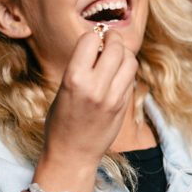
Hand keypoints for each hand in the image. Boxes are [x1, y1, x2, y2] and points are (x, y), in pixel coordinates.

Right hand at [40, 29, 137, 173]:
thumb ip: (81, 67)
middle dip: (113, 39)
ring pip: (130, 60)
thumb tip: (99, 43)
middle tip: (109, 40)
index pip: (90, 39)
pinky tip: (117, 75)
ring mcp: (113, 98)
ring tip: (115, 57)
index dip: (92, 36)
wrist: (72, 154)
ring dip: (124, 54)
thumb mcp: (63, 89)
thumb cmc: (61, 121)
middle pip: (116, 47)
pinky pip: (131, 78)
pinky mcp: (124, 106)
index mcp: (74, 79)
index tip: (92, 40)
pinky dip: (126, 71)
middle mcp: (96, 87)